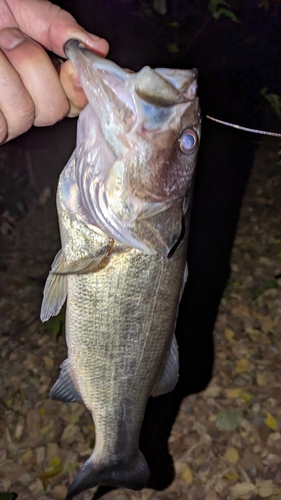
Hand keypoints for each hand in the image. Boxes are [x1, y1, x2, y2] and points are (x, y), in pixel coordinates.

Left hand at [0, 0, 108, 142]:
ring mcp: (3, 120)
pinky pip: (1, 122)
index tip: (70, 63)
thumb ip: (56, 26)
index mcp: (39, 79)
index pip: (75, 101)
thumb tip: (96, 47)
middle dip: (32, 65)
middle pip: (53, 110)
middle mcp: (24, 103)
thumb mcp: (18, 6)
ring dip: (5, 72)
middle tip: (8, 39)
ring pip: (24, 113)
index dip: (78, 86)